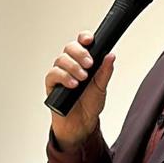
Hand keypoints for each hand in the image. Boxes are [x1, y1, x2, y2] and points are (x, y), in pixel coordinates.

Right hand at [45, 30, 115, 151]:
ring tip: (83, 78)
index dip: (84, 38)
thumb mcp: (102, 87)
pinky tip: (73, 84)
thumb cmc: (90, 104)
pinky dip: (63, 77)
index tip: (90, 40)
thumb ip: (105, 71)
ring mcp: (60, 73)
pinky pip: (53, 74)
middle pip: (69, 48)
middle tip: (89, 64)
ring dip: (73, 67)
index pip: (81, 43)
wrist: (81, 124)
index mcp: (83, 61)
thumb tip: (111, 56)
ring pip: (61, 59)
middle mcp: (70, 64)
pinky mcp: (52, 85)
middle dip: (80, 53)